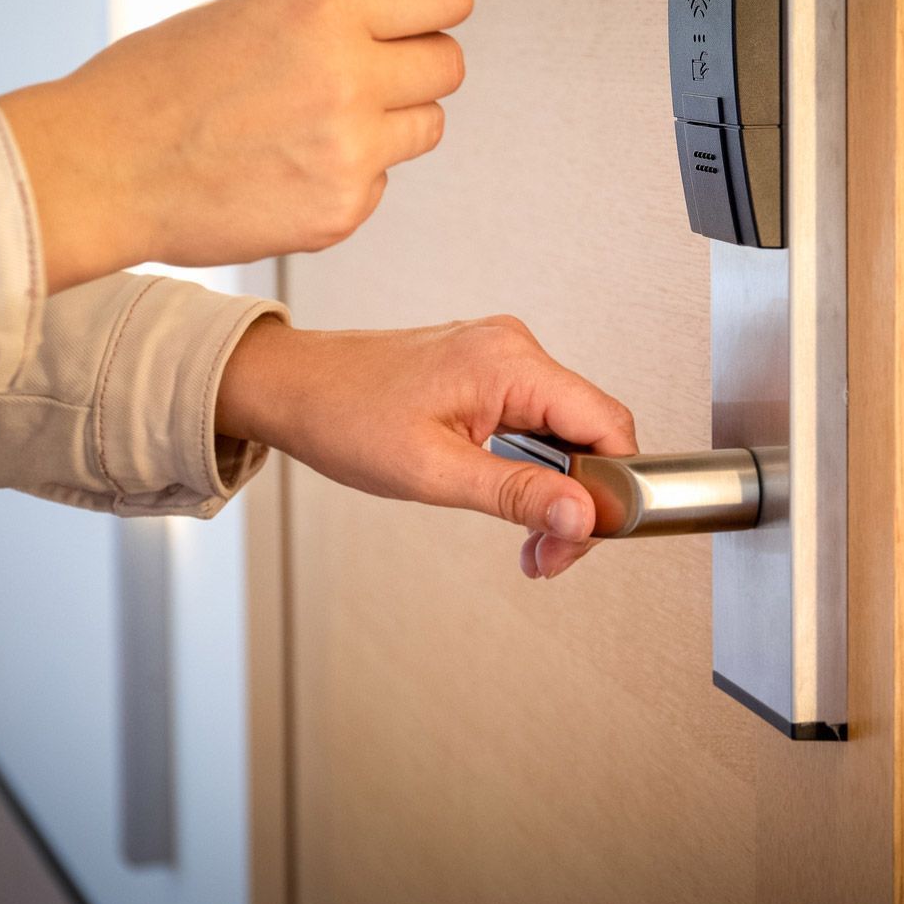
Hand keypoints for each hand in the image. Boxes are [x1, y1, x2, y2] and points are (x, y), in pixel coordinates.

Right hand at [0, 0, 471, 291]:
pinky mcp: (341, 213)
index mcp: (324, 9)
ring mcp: (350, 153)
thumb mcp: (250, 13)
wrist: (102, 171)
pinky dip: (348, 176)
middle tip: (370, 73)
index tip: (427, 14)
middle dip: (416, 65)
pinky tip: (286, 169)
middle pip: (448, 66)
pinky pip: (379, 182)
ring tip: (318, 124)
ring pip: (425, 128)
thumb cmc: (159, 84)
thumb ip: (335, 11)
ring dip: (390, 123)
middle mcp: (349, 78)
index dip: (439, 3)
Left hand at [216, 315, 636, 578]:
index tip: (586, 537)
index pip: (606, 423)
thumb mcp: (432, 472)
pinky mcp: (486, 371)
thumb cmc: (343, 416)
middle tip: (546, 554)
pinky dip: (531, 467)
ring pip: (565, 431)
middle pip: (590, 432)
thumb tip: (583, 516)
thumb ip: (515, 494)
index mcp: (509, 362)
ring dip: (554, 491)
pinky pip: (535, 420)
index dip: (612, 489)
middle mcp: (514, 348)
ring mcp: (500, 356)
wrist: (292, 388)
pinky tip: (510, 501)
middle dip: (578, 502)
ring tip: (527, 541)